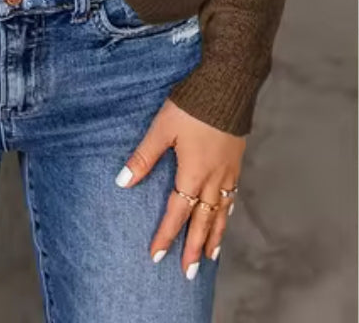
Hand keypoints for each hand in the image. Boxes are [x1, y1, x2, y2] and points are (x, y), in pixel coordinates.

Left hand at [115, 99, 245, 276]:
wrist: (227, 85)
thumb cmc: (192, 105)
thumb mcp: (161, 128)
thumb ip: (143, 157)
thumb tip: (122, 182)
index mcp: (192, 172)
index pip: (177, 212)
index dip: (167, 235)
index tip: (157, 256)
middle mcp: (212, 178)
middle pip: (203, 221)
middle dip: (193, 248)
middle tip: (188, 273)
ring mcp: (227, 171)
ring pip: (221, 212)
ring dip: (214, 236)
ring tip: (209, 257)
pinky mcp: (236, 161)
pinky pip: (231, 195)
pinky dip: (227, 212)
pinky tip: (225, 217)